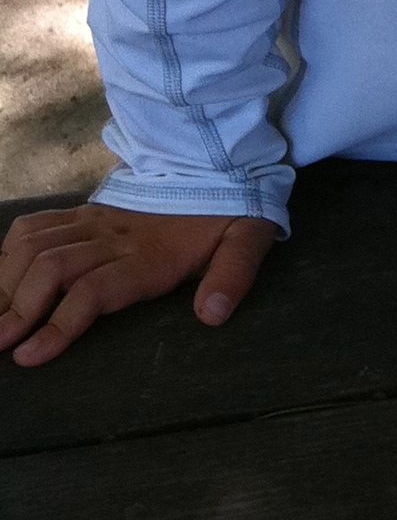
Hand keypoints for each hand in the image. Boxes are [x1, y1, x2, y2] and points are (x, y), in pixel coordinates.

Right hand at [0, 205, 279, 366]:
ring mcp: (94, 220)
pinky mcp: (84, 211)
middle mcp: (114, 236)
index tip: (30, 357)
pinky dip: (7, 253)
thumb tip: (212, 315)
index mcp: (151, 253)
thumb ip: (234, 275)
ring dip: (5, 283)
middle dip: (18, 309)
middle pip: (52, 269)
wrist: (215, 162)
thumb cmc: (228, 212)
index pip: (94, 290)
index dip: (59, 324)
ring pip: (34, 246)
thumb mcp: (249, 238)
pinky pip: (35, 225)